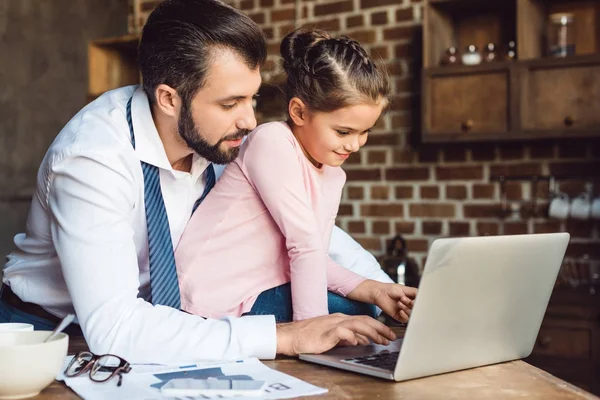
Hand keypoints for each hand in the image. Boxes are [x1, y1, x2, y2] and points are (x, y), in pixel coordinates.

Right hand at [275, 313, 396, 355]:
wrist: (290, 336)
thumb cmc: (309, 337)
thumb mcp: (332, 336)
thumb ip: (346, 337)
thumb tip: (361, 340)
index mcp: (340, 319)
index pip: (363, 320)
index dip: (378, 327)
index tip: (388, 334)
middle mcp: (338, 319)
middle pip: (364, 320)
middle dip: (380, 328)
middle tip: (391, 337)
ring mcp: (332, 325)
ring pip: (356, 324)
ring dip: (371, 332)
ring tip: (381, 340)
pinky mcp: (325, 333)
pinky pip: (341, 332)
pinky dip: (351, 336)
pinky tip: (357, 342)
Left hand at [347, 280, 416, 322]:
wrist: (379, 293)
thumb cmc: (391, 289)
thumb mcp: (406, 289)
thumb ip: (416, 293)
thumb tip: (424, 298)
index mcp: (413, 298)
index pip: (421, 303)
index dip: (419, 302)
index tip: (414, 299)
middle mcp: (410, 306)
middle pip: (417, 310)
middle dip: (412, 305)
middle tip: (405, 299)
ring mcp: (405, 311)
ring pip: (412, 315)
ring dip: (407, 308)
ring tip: (400, 302)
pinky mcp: (399, 316)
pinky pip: (406, 319)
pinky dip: (404, 315)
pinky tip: (400, 310)